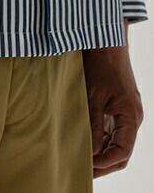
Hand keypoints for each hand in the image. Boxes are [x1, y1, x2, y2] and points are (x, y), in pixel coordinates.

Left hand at [82, 20, 143, 177]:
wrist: (105, 42)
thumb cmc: (101, 66)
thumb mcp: (93, 97)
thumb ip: (93, 125)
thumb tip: (91, 152)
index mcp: (130, 117)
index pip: (122, 152)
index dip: (104, 164)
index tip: (85, 167)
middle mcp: (131, 117)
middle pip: (121, 151)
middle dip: (103, 163)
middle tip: (81, 169)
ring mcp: (125, 112)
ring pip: (116, 141)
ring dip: (100, 152)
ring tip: (80, 157)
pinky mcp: (117, 105)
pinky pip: (111, 129)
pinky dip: (100, 138)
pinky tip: (84, 140)